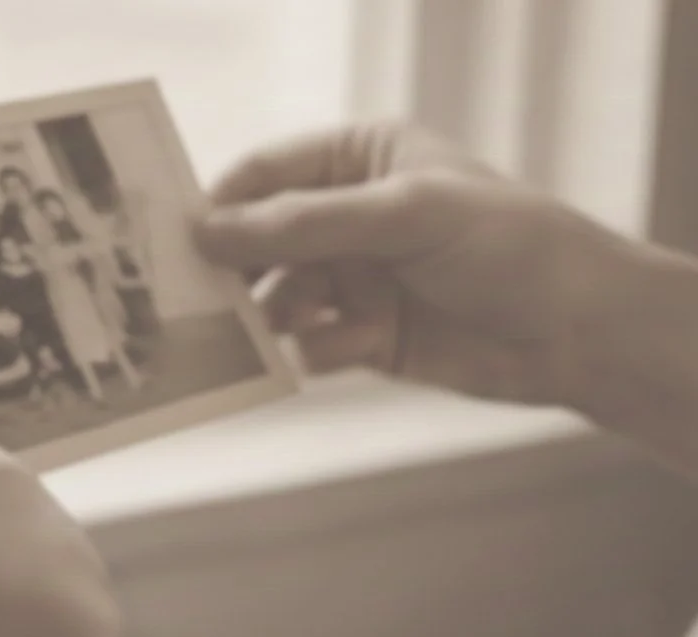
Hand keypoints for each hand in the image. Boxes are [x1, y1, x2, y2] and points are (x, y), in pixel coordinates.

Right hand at [193, 122, 652, 407]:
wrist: (581, 332)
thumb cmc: (508, 246)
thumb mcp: (403, 215)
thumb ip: (303, 223)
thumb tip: (209, 230)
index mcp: (360, 159)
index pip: (267, 173)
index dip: (223, 203)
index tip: (180, 239)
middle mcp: (350, 215)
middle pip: (261, 238)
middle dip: (235, 267)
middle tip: (194, 296)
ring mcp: (356, 276)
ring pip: (278, 296)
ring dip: (269, 315)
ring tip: (268, 329)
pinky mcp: (364, 334)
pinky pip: (308, 343)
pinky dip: (310, 351)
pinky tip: (340, 351)